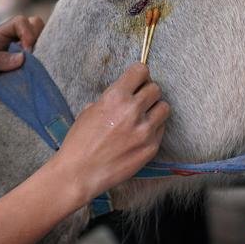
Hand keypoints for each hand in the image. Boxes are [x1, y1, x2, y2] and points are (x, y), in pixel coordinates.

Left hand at [0, 15, 44, 113]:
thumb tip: (22, 58)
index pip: (20, 22)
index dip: (27, 31)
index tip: (27, 50)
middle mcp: (13, 44)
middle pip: (35, 28)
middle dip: (38, 38)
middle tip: (33, 57)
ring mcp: (21, 59)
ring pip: (41, 47)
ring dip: (42, 55)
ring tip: (35, 68)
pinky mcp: (25, 75)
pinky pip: (40, 68)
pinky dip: (42, 70)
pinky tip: (37, 78)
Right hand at [52, 64, 169, 203]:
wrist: (80, 172)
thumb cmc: (80, 141)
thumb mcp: (89, 110)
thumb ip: (111, 99)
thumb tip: (125, 94)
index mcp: (115, 97)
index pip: (141, 71)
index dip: (138, 74)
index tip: (136, 79)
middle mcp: (133, 111)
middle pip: (155, 88)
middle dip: (146, 91)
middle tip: (138, 100)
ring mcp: (145, 130)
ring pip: (164, 107)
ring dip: (154, 109)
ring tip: (143, 116)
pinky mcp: (151, 147)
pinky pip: (161, 129)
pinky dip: (153, 128)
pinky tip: (139, 134)